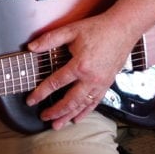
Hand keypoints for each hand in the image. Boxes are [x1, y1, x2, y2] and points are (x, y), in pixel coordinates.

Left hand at [22, 13, 132, 129]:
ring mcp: (100, 83)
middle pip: (69, 101)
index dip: (41, 93)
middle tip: (43, 117)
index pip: (56, 83)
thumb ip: (50, 39)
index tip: (31, 100)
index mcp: (80, 66)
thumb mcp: (71, 30)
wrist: (123, 29)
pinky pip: (95, 103)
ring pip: (82, 106)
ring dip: (68, 116)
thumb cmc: (98, 28)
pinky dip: (85, 112)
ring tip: (57, 125)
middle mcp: (91, 79)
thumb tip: (31, 47)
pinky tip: (78, 118)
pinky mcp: (107, 84)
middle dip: (55, 112)